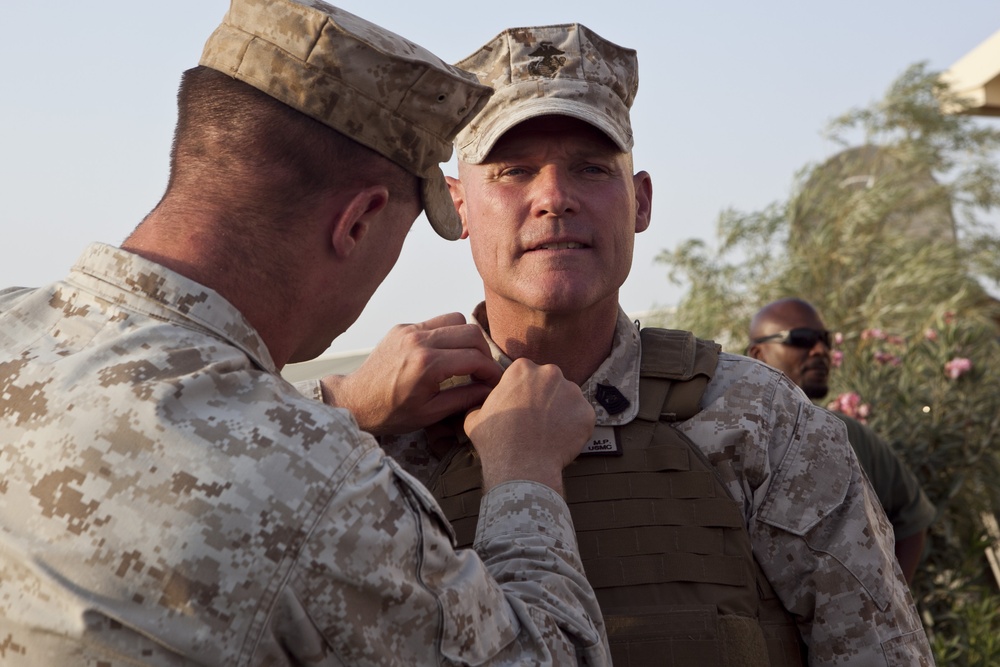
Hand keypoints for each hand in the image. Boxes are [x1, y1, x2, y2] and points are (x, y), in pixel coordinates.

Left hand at [319, 313, 502, 435]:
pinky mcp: (402, 327)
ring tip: (465, 360)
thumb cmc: (391, 412)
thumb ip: (465, 398)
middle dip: (484, 352)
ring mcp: (409, 329)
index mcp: (427, 364)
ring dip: (466, 338)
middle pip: (470, 331)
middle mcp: (419, 340)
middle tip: (483, 371)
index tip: (495, 382)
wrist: (355, 401)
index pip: (475, 357)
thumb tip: (490, 390)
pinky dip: (447, 335)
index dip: (491, 370)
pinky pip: (435, 322)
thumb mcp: (431, 413)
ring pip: (455, 319)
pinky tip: (443, 355)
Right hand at [464, 358, 594, 495]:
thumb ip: (481, 403)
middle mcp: (550, 373)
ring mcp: (572, 392)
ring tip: (549, 432)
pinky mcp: (586, 412)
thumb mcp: (474, 416)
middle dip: (545, 397)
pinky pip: (582, 417)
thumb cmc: (496, 441)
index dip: (523, 391)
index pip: (526, 373)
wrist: (521, 466)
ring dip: (561, 411)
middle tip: (536, 420)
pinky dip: (575, 428)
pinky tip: (561, 440)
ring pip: (568, 398)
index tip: (521, 405)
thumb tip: (480, 405)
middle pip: (550, 382)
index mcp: (522, 369)